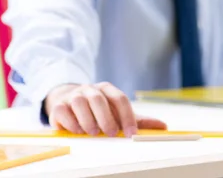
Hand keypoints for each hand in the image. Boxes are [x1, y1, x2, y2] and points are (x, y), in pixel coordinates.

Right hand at [44, 82, 166, 136]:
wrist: (68, 101)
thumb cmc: (98, 110)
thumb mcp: (117, 113)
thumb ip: (138, 120)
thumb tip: (163, 127)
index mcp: (107, 89)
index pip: (120, 99)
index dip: (127, 116)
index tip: (131, 133)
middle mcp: (90, 90)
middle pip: (99, 99)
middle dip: (106, 117)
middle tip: (110, 133)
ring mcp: (74, 96)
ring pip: (80, 102)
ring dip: (88, 119)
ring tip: (93, 132)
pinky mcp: (59, 106)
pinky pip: (62, 110)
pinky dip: (71, 121)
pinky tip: (78, 130)